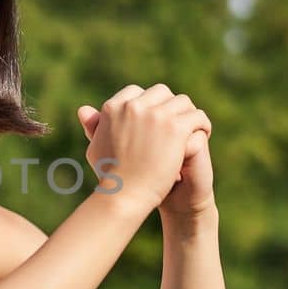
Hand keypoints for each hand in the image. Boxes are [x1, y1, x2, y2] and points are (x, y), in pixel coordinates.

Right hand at [76, 85, 213, 217]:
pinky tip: (203, 134)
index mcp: (113, 107)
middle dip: (169, 105)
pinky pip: (196, 116)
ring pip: (182, 101)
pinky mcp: (175, 127)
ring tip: (193, 128)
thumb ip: (94, 127)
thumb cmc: (109, 177)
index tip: (157, 119)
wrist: (125, 195)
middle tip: (177, 122)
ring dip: (188, 113)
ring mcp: (156, 115)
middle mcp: (134, 106)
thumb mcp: (96, 147)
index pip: (137, 92)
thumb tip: (84, 110)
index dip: (149, 104)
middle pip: (161, 92)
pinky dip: (202, 124)